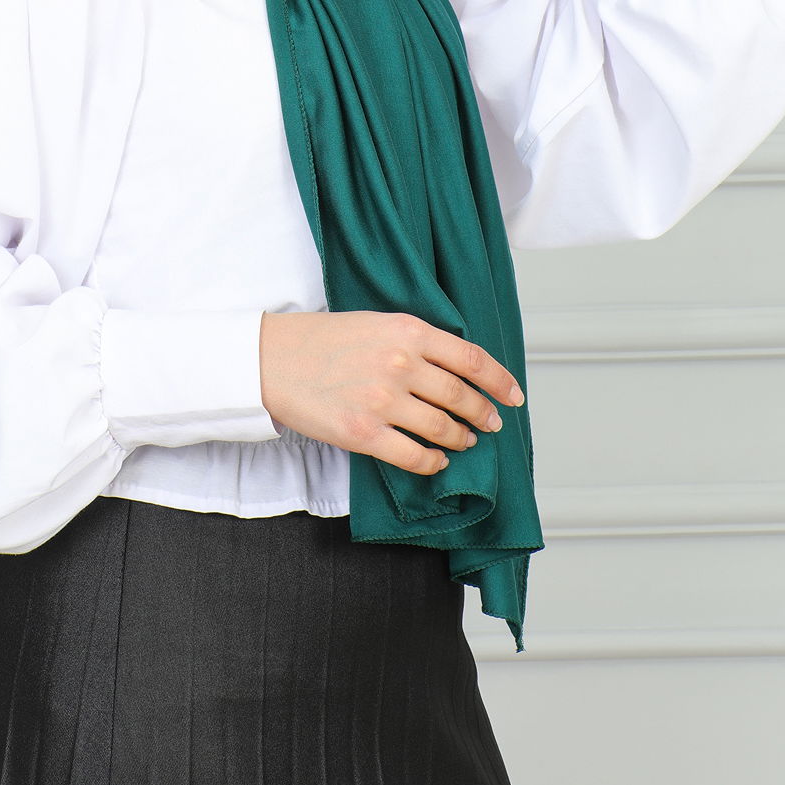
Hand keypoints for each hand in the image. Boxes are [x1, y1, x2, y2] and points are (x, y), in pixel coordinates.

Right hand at [258, 309, 523, 476]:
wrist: (271, 358)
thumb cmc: (320, 339)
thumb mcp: (374, 322)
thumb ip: (415, 340)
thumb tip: (454, 368)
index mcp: (407, 330)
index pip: (472, 358)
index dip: (500, 380)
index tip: (513, 396)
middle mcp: (401, 364)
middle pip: (462, 396)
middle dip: (483, 414)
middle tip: (491, 423)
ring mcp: (383, 400)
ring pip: (443, 428)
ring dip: (461, 438)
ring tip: (464, 441)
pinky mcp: (364, 433)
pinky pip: (414, 456)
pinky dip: (432, 462)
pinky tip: (436, 460)